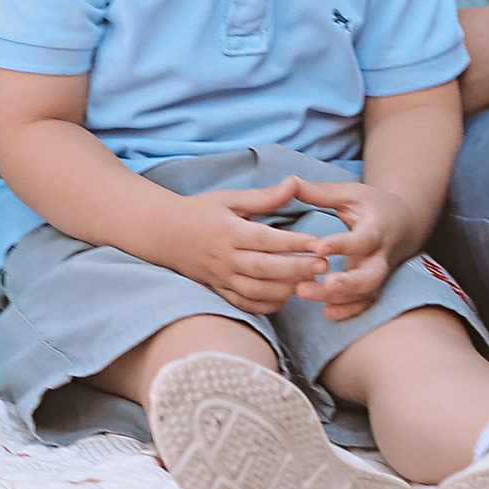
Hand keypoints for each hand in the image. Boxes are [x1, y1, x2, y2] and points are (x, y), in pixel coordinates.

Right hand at [165, 181, 346, 315]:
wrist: (165, 233)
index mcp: (229, 231)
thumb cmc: (200, 211)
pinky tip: (287, 296)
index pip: (266, 240)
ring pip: (258, 291)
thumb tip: (294, 183)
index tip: (318, 243)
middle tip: (324, 267)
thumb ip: (264, 196)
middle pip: (266, 269)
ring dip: (287, 289)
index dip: (293, 243)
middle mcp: (226, 258)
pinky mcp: (220, 292)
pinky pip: (247, 304)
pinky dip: (268, 305)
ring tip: (312, 282)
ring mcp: (222, 278)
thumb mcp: (230, 198)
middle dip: (297, 269)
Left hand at [292, 176, 407, 319]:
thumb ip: (320, 192)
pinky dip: (348, 311)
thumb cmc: (371, 205)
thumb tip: (288, 181)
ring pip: (365, 294)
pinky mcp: (375, 287)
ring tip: (303, 292)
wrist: (404, 223)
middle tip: (323, 282)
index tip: (318, 247)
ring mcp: (379, 275)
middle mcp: (381, 256)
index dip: (342, 244)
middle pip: (371, 276)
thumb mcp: (349, 193)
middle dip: (348, 283)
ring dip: (338, 298)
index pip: (362, 240)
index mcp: (376, 229)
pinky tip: (326, 313)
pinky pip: (365, 304)